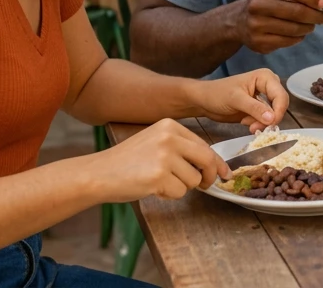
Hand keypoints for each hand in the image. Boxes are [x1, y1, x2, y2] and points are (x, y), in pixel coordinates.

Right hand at [89, 118, 229, 202]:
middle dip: (209, 176)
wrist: (98, 173)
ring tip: (160, 182)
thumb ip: (182, 149)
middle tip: (205, 185)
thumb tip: (214, 166)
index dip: (216, 162)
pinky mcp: (158, 176)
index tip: (224, 173)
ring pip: (193, 180)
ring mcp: (164, 156)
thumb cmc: (128, 162)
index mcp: (170, 126)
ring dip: (181, 187)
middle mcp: (169, 137)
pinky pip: (180, 192)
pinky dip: (169, 195)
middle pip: (206, 160)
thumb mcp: (156, 143)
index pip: (204, 145)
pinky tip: (152, 188)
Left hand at [191, 68, 288, 133]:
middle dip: (269, 118)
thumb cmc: (217, 94)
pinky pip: (266, 119)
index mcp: (266, 77)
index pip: (281, 96)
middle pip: (280, 105)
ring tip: (247, 124)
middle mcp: (268, 86)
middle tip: (254, 127)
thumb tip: (272, 118)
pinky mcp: (259, 109)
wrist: (204, 101)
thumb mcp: (236, 100)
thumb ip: (255, 108)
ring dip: (262, 123)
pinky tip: (245, 122)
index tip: (270, 124)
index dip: (278, 111)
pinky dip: (258, 124)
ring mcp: (264, 97)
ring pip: (273, 114)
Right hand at [234, 0, 322, 54]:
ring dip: (308, 28)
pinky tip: (299, 33)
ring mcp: (256, 26)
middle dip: (315, 16)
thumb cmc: (265, 2)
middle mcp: (257, 6)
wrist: (239, 22)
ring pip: (293, 29)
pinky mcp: (259, 43)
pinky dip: (298, 37)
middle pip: (295, 12)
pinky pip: (287, 41)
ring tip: (311, 25)